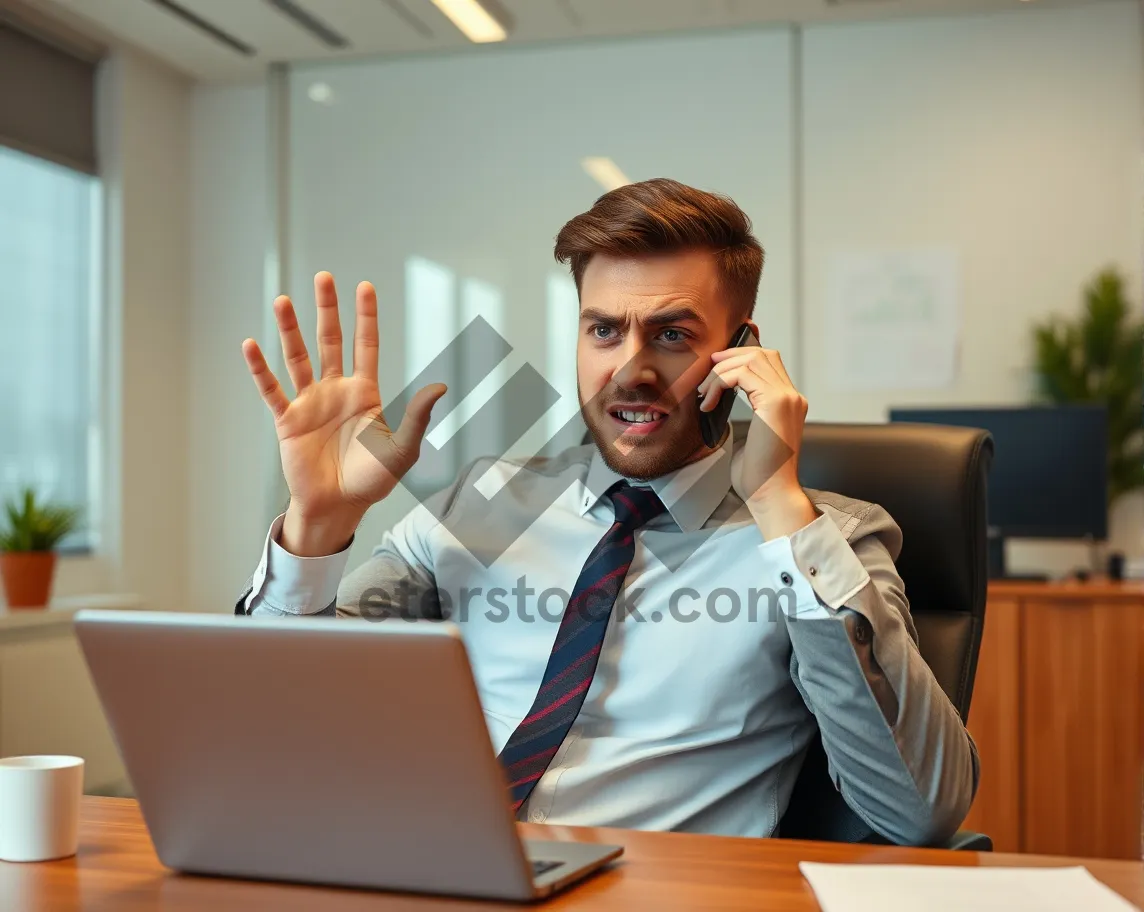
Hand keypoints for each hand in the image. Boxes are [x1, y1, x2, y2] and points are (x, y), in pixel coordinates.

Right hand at [242, 272, 445, 555]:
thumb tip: (440, 387)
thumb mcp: (403, 449)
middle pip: (330, 341)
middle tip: (324, 277)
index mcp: (365, 393)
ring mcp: (310, 403)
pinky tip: (251, 346)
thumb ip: (418, 417)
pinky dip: (260, 369)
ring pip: (298, 357)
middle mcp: (336, 391)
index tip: (364, 286)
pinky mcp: (288, 420)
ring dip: (290, 329)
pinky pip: (272, 390)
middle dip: (327, 310)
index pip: (366, 345)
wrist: (339, 506)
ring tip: (283, 300)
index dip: (366, 317)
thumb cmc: (373, 480)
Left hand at [698, 345, 815, 536]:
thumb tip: (722, 397)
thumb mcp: (751, 435)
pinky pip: (742, 374)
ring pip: (751, 359)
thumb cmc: (758, 474)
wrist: (770, 494)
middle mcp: (792, 396)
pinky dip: (720, 382)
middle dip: (730, 357)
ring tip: (705, 393)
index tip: (715, 366)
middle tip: (707, 373)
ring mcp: (787, 397)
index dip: (741, 356)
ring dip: (721, 372)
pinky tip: (709, 402)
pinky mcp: (776, 402)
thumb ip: (747, 413)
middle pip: (762, 353)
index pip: (768, 362)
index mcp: (789, 403)